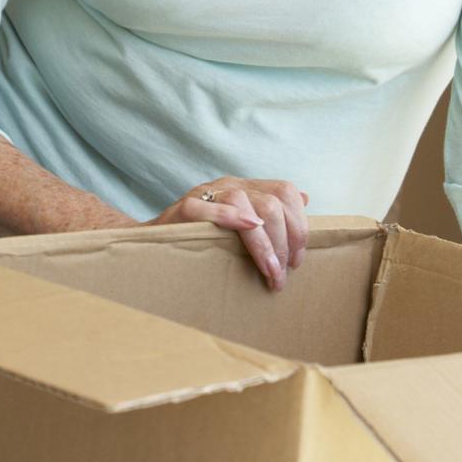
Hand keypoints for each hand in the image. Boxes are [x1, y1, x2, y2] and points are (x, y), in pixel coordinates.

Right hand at [145, 177, 310, 289]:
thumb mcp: (240, 221)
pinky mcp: (184, 207)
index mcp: (246, 188)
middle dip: (284, 243)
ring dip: (264, 244)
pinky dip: (230, 217)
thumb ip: (269, 211)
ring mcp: (206, 193)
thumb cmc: (203, 236)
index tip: (296, 260)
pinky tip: (248, 231)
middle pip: (272, 203)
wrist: (156, 240)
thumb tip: (305, 199)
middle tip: (282, 275)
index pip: (285, 192)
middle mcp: (230, 185)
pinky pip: (208, 207)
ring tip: (270, 273)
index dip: (299, 225)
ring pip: (247, 204)